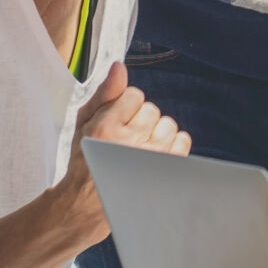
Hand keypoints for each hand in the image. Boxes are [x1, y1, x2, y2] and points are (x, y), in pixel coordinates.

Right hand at [57, 62, 189, 237]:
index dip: (126, 106)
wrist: (89, 201)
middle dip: (140, 119)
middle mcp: (129, 142)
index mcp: (105, 128)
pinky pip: (182, 140)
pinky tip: (154, 154)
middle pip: (152, 109)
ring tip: (138, 148)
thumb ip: (104, 93)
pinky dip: (172, 144)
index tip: (116, 122)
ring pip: (167, 124)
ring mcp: (150, 157)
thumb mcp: (84, 122)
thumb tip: (120, 66)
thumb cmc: (86, 157)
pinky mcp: (165, 169)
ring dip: (156, 132)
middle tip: (124, 139)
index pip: (134, 94)